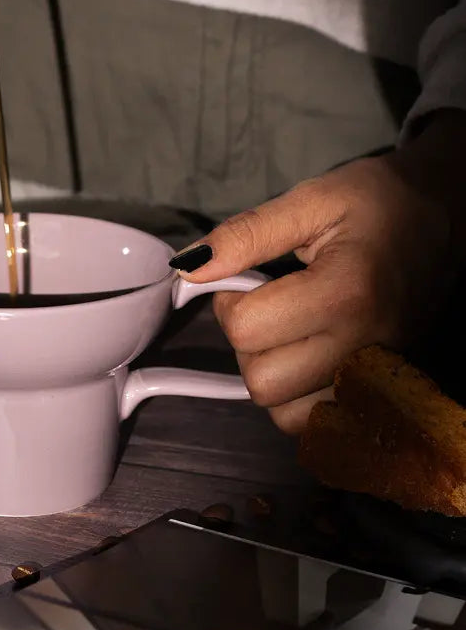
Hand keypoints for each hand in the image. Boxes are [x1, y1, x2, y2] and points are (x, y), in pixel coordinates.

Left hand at [174, 112, 465, 431]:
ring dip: (272, 379)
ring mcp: (378, 378)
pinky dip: (300, 403)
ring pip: (286, 416)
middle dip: (248, 345)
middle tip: (268, 307)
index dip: (229, 303)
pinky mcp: (383, 394)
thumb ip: (247, 235)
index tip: (247, 281)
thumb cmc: (379, 204)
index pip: (246, 330)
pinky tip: (307, 361)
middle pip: (262, 382)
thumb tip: (189, 268)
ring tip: (289, 334)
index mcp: (347, 293)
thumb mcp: (311, 201)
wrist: (446, 218)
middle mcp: (366, 347)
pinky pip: (320, 428)